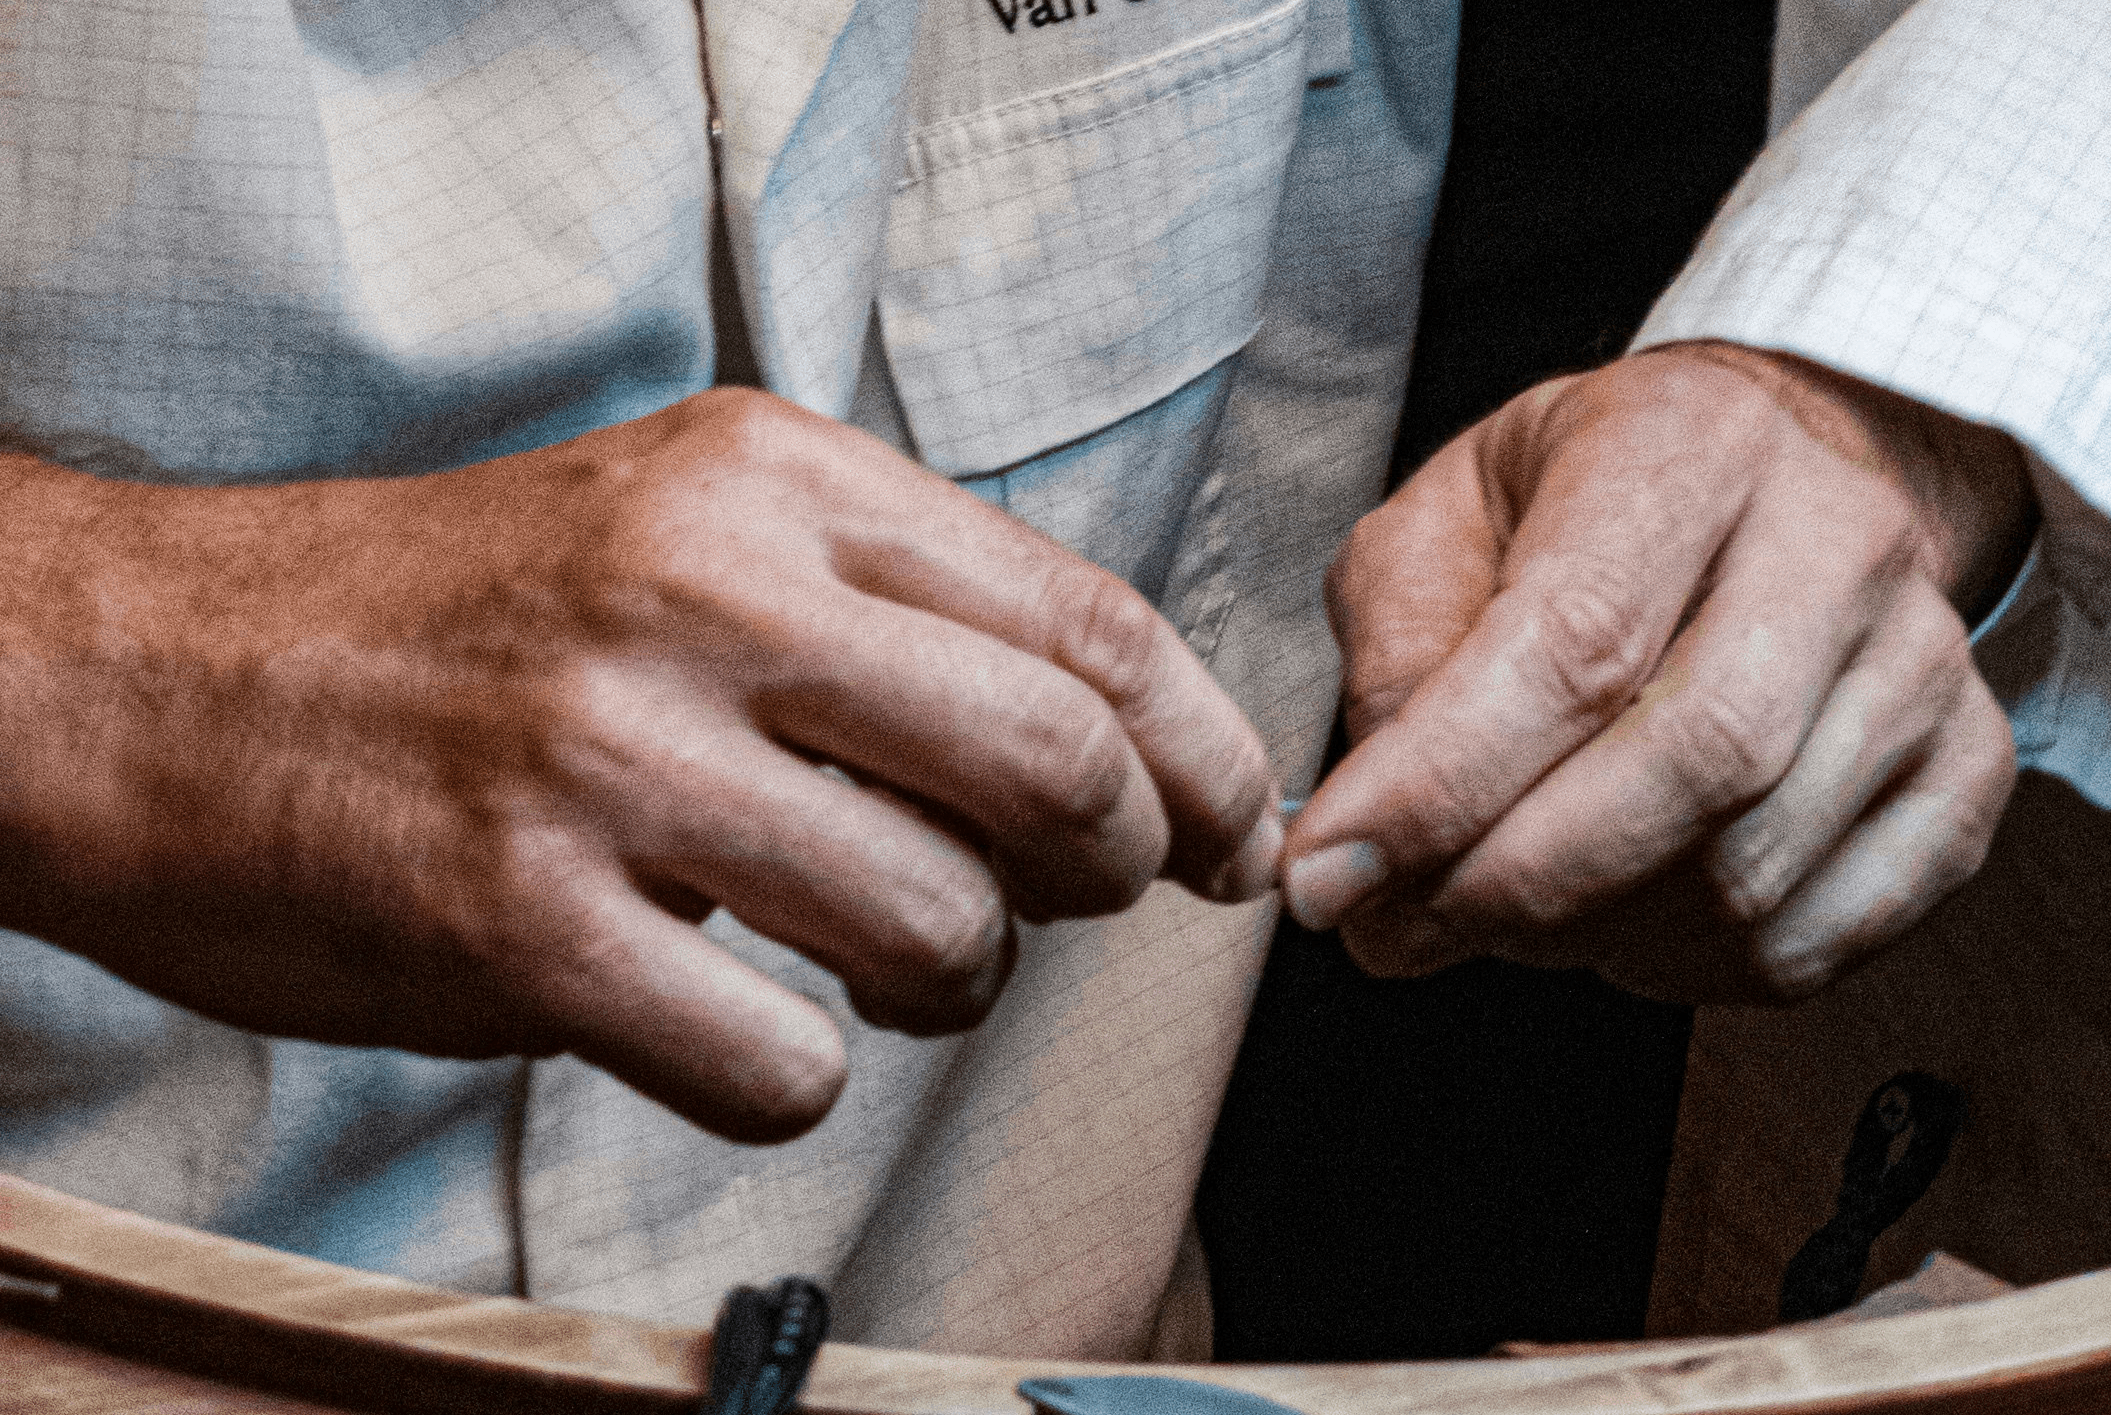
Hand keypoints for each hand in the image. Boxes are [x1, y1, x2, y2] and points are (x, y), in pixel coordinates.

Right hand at [0, 389, 1280, 1140]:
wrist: (156, 674)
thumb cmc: (454, 621)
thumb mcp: (686, 522)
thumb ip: (895, 609)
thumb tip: (1121, 753)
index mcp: (774, 479)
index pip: (1090, 622)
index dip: (1205, 754)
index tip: (1228, 834)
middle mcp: (705, 593)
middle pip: (1057, 766)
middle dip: (1115, 871)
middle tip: (1076, 905)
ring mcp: (610, 758)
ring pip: (940, 929)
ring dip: (957, 989)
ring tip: (886, 971)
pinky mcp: (519, 923)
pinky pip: (779, 1066)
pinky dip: (798, 1080)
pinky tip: (738, 1027)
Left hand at [1285, 343, 2031, 1001]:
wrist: (1770, 478)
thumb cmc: (1590, 504)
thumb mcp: (1447, 516)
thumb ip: (1395, 645)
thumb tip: (1377, 821)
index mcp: (1693, 443)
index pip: (1576, 642)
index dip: (1441, 786)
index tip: (1329, 877)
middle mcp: (1841, 539)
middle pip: (1693, 766)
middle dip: (1514, 883)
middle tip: (1398, 929)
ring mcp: (1925, 662)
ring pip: (1752, 873)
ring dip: (1589, 935)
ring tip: (1498, 910)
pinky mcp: (1968, 772)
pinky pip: (1819, 937)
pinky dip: (1690, 971)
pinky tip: (1619, 924)